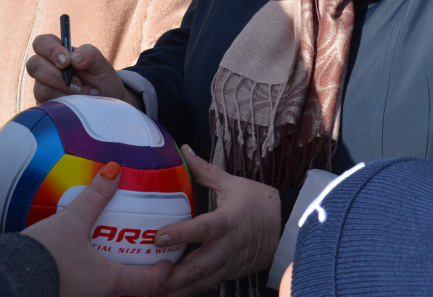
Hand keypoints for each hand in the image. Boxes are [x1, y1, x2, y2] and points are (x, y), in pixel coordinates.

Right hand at [22, 162, 171, 296]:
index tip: (168, 263)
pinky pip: (85, 289)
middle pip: (129, 291)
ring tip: (115, 261)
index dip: (162, 274)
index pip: (149, 284)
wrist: (7, 279)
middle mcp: (98, 296)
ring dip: (115, 279)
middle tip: (145, 260)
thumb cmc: (45, 255)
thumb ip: (96, 196)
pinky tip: (81, 262)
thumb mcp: (73, 221)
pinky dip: (91, 278)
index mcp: (109, 282)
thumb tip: (114, 171)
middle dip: (140, 278)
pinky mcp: (62, 295)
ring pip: (106, 292)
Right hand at [27, 35, 138, 106]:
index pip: (41, 43)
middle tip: (77, 83)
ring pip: (41, 88)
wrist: (106, 102)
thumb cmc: (100, 79)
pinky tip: (80, 103)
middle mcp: (46, 68)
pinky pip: (47, 105)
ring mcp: (43, 87)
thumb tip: (75, 58)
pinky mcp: (45, 105)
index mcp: (57, 52)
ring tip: (87, 93)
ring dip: (65, 92)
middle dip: (56, 75)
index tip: (67, 61)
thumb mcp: (101, 64)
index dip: (50, 50)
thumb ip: (90, 54)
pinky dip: (65, 104)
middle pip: (34, 65)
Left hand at [152, 146, 280, 295]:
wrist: (287, 228)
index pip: (203, 229)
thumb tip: (184, 150)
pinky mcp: (228, 275)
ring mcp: (228, 265)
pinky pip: (205, 285)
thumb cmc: (258, 203)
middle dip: (171, 277)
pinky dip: (186, 290)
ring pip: (199, 282)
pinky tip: (166, 292)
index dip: (181, 234)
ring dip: (175, 289)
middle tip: (145, 280)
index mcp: (227, 222)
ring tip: (150, 292)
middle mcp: (227, 248)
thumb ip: (204, 170)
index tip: (158, 238)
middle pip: (197, 267)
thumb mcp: (232, 184)